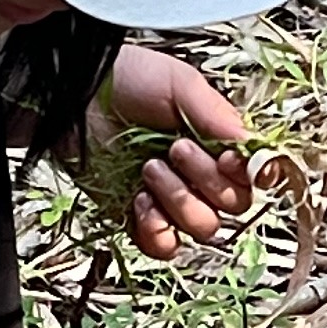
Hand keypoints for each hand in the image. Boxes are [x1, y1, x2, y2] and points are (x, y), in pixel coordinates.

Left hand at [93, 46, 255, 261]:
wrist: (72, 96)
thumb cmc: (126, 80)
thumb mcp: (179, 83)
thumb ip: (218, 115)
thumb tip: (250, 147)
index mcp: (218, 142)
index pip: (254, 175)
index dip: (247, 175)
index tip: (227, 158)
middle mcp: (201, 174)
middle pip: (234, 206)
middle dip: (206, 180)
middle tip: (174, 149)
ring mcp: (171, 200)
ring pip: (203, 227)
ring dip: (179, 200)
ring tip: (149, 170)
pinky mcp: (139, 219)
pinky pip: (165, 246)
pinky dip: (156, 230)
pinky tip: (138, 201)